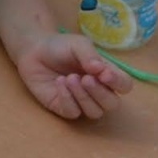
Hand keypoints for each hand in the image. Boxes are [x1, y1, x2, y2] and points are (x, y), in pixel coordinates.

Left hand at [14, 31, 130, 119]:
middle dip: (100, 93)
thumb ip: (90, 56)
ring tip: (70, 78)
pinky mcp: (64, 108)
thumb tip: (100, 70)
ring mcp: (81, 102)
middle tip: (85, 78)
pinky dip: (67, 99)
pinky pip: (73, 112)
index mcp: (106, 75)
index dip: (118, 83)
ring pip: (94, 112)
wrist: (34, 50)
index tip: (105, 74)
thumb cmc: (61, 47)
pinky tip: (59, 83)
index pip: (124, 86)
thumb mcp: (78, 44)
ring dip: (84, 97)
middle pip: (112, 104)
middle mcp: (97, 92)